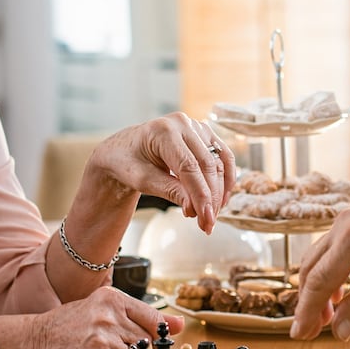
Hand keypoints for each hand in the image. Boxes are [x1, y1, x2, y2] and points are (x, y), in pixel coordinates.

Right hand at [32, 286, 185, 348]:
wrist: (37, 342)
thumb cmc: (72, 324)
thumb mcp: (104, 307)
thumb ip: (143, 315)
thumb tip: (179, 325)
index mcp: (112, 299)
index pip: (154, 319)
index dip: (159, 334)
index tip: (161, 340)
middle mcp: (109, 318)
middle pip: (147, 340)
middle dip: (140, 348)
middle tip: (120, 348)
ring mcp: (103, 342)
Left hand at [87, 113, 236, 233]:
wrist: (123, 150)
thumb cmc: (127, 162)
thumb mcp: (142, 180)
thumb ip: (170, 191)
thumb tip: (195, 209)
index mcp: (163, 131)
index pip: (189, 167)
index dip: (200, 195)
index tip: (205, 219)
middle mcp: (183, 124)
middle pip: (207, 165)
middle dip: (210, 198)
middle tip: (207, 224)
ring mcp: (196, 127)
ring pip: (219, 162)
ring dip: (219, 192)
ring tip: (211, 216)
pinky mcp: (204, 135)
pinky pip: (223, 157)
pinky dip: (226, 179)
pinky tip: (222, 199)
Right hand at [291, 196, 349, 340]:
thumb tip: (338, 330)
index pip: (320, 280)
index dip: (307, 311)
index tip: (300, 334)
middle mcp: (343, 224)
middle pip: (312, 270)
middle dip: (309, 303)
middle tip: (309, 332)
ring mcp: (346, 221)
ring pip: (318, 261)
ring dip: (318, 291)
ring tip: (323, 319)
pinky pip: (330, 253)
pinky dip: (329, 277)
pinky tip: (337, 296)